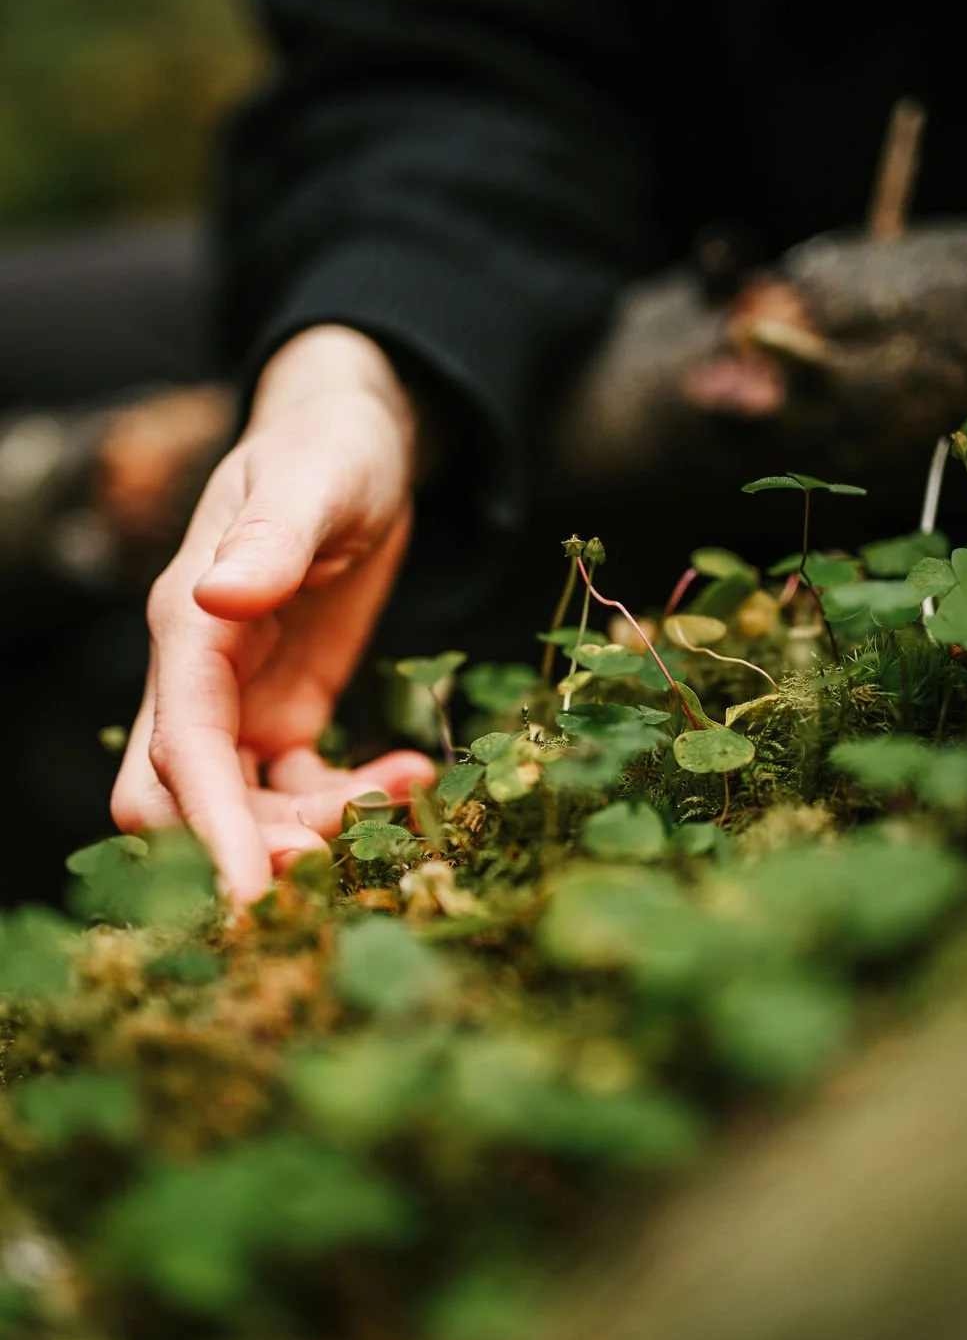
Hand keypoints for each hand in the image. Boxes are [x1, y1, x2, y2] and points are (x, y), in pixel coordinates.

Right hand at [111, 325, 434, 905]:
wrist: (357, 442)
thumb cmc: (331, 446)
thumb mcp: (314, 477)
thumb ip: (271, 536)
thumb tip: (216, 597)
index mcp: (190, 630)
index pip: (180, 752)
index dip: (211, 829)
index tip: (253, 897)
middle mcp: (200, 679)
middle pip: (188, 803)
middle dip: (255, 845)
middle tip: (349, 854)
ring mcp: (240, 705)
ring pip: (246, 811)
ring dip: (318, 828)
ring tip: (412, 787)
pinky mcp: (285, 716)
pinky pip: (301, 792)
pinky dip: (351, 802)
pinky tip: (414, 772)